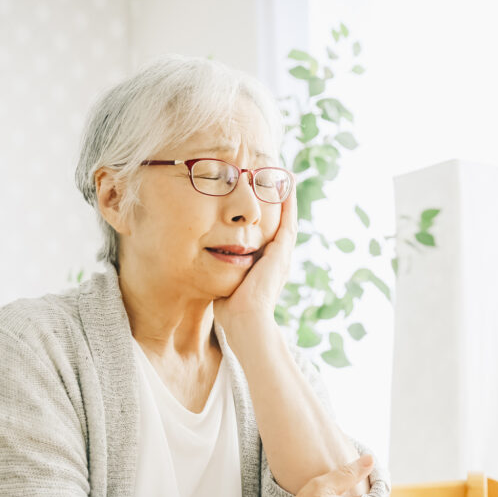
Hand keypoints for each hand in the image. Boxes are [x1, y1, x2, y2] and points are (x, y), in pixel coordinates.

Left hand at [213, 182, 296, 336]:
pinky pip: (288, 221)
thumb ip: (222, 274)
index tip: (262, 203)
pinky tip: (288, 184)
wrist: (246, 320)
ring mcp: (282, 255)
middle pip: (280, 224)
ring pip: (288, 219)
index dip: (267, 219)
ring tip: (286, 176)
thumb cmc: (231, 311)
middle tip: (278, 181)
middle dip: (279, 203)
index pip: (268, 237)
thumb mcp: (226, 285)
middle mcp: (278, 260)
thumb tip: (208, 270)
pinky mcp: (281, 252)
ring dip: (287, 198)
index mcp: (266, 267)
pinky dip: (289, 202)